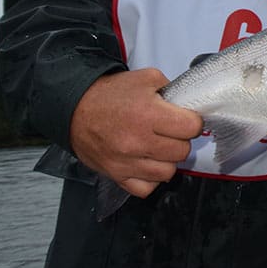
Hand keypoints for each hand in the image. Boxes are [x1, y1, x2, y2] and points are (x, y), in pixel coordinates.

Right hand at [69, 68, 203, 198]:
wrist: (74, 109)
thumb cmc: (110, 94)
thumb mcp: (145, 78)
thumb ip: (171, 89)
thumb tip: (188, 104)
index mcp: (148, 114)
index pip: (192, 127)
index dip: (192, 122)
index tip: (184, 120)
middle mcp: (138, 141)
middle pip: (182, 151)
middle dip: (180, 140)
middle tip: (169, 133)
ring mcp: (126, 162)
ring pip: (168, 173)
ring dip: (167, 161)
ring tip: (158, 148)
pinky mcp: (117, 176)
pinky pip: (146, 188)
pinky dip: (150, 179)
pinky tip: (146, 163)